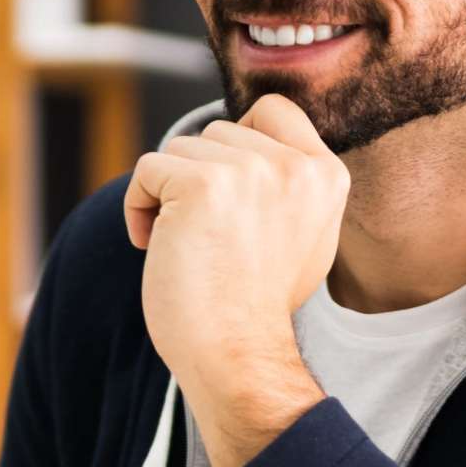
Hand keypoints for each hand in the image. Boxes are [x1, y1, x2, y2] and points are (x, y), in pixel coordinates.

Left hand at [123, 94, 348, 397]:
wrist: (237, 356)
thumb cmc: (257, 307)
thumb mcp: (302, 236)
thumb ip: (288, 186)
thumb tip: (250, 149)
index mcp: (326, 174)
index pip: (273, 109)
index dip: (238, 142)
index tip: (227, 197)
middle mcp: (294, 166)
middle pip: (218, 132)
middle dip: (199, 178)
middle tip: (209, 238)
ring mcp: (250, 171)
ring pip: (179, 150)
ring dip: (168, 196)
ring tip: (187, 247)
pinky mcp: (203, 184)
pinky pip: (148, 169)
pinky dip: (139, 208)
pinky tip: (155, 246)